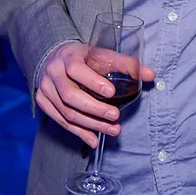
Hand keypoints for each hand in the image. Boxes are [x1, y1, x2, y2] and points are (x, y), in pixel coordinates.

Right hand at [35, 41, 155, 147]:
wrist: (55, 59)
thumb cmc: (83, 57)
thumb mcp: (103, 54)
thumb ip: (126, 64)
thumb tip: (151, 75)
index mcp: (68, 57)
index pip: (77, 70)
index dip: (93, 82)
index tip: (112, 92)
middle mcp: (53, 73)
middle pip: (70, 96)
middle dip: (94, 109)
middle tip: (115, 116)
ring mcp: (45, 90)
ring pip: (66, 112)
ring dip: (90, 124)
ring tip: (112, 129)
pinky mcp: (43, 103)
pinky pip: (61, 122)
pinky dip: (79, 132)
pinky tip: (94, 139)